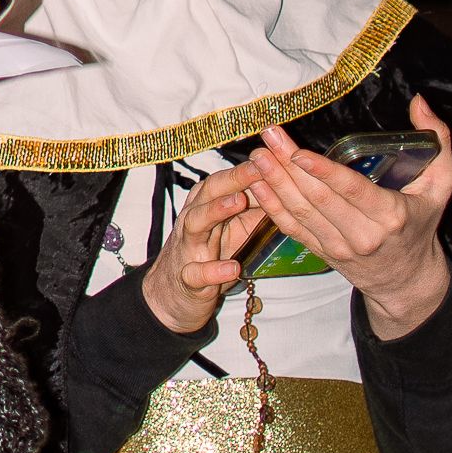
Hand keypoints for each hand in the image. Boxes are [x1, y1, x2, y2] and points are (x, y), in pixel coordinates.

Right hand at [139, 164, 267, 333]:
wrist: (169, 295)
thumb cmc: (205, 254)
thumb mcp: (231, 228)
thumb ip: (253, 210)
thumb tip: (282, 187)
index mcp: (204, 206)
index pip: (223, 181)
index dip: (245, 169)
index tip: (268, 157)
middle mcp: (193, 221)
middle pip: (207, 193)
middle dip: (232, 180)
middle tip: (257, 169)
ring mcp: (188, 248)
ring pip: (196, 223)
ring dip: (216, 210)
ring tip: (239, 202)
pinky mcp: (187, 278)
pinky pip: (197, 273)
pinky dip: (213, 270)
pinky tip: (232, 268)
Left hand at [245, 99, 451, 339]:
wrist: (407, 280)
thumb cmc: (422, 224)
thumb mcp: (441, 186)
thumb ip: (438, 142)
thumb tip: (420, 101)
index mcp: (391, 215)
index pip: (351, 190)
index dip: (323, 171)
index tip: (298, 151)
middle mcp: (362, 234)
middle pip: (318, 198)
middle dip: (288, 166)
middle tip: (268, 137)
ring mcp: (339, 246)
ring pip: (301, 213)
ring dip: (275, 183)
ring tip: (258, 156)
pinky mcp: (322, 253)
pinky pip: (292, 228)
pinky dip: (271, 206)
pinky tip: (256, 184)